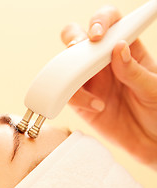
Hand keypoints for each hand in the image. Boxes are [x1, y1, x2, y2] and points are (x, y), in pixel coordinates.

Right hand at [61, 5, 156, 168]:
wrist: (149, 142)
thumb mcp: (154, 89)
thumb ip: (135, 70)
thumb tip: (118, 48)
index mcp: (125, 50)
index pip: (111, 24)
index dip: (100, 21)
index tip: (98, 33)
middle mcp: (102, 62)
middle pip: (78, 37)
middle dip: (74, 39)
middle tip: (79, 49)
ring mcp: (88, 81)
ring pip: (65, 63)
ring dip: (67, 68)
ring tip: (82, 81)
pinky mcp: (79, 101)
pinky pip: (66, 93)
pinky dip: (76, 97)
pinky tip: (97, 106)